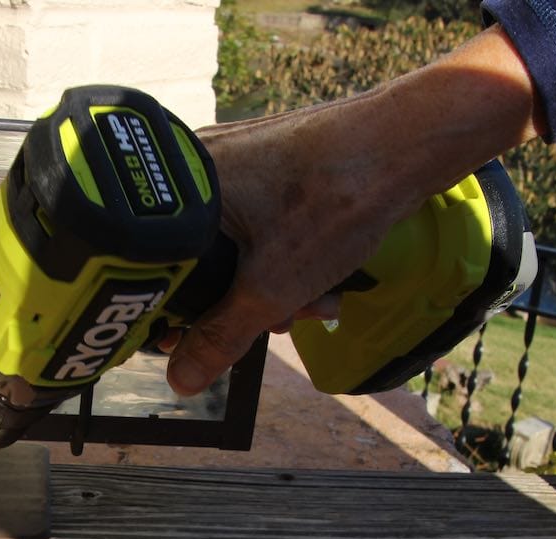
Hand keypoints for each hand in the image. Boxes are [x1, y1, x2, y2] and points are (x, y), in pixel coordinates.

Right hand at [166, 25, 541, 396]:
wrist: (405, 143)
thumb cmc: (332, 199)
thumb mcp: (270, 288)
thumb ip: (221, 337)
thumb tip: (182, 378)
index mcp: (179, 189)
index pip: (150, 267)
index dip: (170, 313)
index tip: (189, 343)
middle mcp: (198, 166)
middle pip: (197, 260)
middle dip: (239, 304)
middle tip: (274, 324)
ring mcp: (237, 160)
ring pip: (235, 246)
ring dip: (273, 286)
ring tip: (314, 302)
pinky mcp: (273, 161)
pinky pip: (261, 224)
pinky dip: (287, 256)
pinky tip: (323, 277)